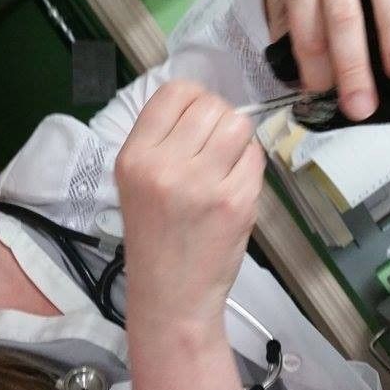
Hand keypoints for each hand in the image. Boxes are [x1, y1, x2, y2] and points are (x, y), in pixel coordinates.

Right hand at [115, 81, 264, 327]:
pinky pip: (255, 157)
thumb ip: (162, 139)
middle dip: (219, 120)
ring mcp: (202, 184)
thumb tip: (204, 102)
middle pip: (211, 105)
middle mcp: (164, 166)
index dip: (194, 99)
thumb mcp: (136, 182)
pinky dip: (250, 166)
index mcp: (134, 157)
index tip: (198, 120)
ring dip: (238, 140)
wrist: (171, 296)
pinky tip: (234, 186)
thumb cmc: (156, 237)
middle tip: (214, 148)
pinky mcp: (236, 202)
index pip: (175, 92)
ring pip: (238, 125)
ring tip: (226, 164)